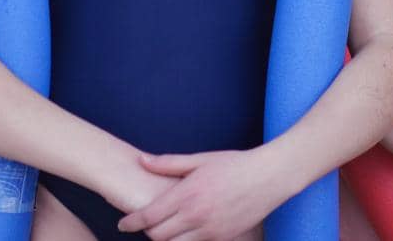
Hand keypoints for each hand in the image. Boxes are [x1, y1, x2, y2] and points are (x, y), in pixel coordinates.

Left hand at [116, 149, 282, 240]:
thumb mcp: (200, 159)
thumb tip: (141, 160)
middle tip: (144, 224)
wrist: (270, 178)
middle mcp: (197, 215)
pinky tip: (184, 230)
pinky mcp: (222, 239)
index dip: (131, 222)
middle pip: (158, 236)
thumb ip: (168, 163)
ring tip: (163, 228)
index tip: (122, 224)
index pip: (149, 216)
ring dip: (166, 239)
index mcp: (187, 193)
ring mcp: (210, 230)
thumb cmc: (234, 164)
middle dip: (147, 232)